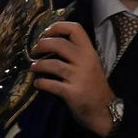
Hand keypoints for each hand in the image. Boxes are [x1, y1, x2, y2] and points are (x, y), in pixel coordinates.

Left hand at [31, 22, 115, 136]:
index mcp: (89, 51)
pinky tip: (38, 83)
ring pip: (53, 64)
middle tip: (34, 50)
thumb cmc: (94, 85)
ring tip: (33, 67)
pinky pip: (51, 84)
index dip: (58, 26)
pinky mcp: (72, 93)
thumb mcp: (91, 64)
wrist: (104, 110)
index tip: (46, 32)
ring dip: (38, 65)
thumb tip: (51, 41)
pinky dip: (41, 82)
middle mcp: (85, 61)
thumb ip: (77, 53)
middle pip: (59, 44)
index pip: (75, 29)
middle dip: (42, 45)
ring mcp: (79, 77)